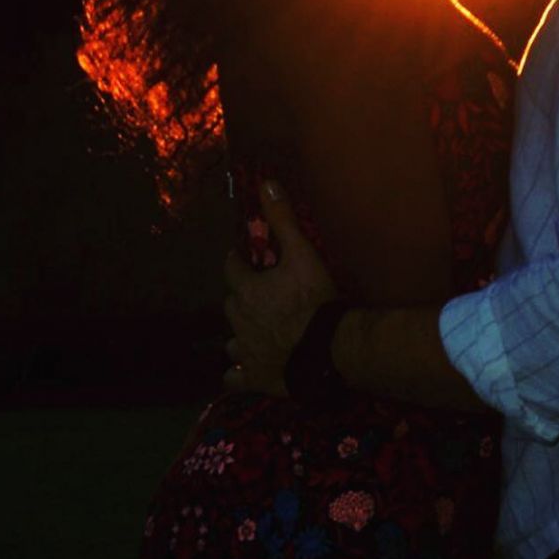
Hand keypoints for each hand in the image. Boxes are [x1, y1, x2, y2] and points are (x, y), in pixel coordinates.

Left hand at [223, 180, 336, 395]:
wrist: (326, 350)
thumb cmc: (314, 299)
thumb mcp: (303, 253)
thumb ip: (283, 220)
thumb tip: (266, 182)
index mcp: (248, 289)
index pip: (232, 268)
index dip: (236, 260)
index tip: (240, 257)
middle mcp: (239, 320)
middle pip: (231, 303)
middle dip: (240, 296)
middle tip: (255, 293)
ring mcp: (245, 350)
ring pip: (231, 340)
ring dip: (239, 332)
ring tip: (251, 330)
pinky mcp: (254, 376)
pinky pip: (235, 376)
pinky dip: (238, 371)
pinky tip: (243, 370)